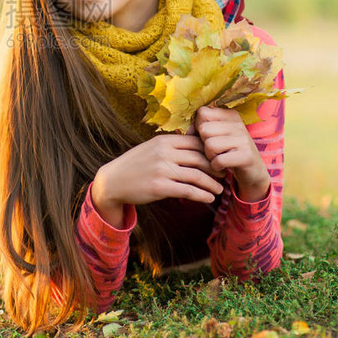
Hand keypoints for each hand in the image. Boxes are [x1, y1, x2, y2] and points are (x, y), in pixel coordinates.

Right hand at [93, 133, 226, 218]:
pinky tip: (208, 199)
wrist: (113, 181)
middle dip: (215, 168)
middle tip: (224, 175)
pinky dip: (202, 195)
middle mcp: (164, 153)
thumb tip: (195, 139)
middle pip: (200, 158)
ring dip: (212, 184)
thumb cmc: (135, 165)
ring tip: (219, 190)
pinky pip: (188, 191)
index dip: (211, 151)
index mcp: (164, 140)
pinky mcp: (159, 187)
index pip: (196, 142)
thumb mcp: (152, 148)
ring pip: (197, 175)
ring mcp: (162, 170)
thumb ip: (172, 145)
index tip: (219, 159)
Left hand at [193, 105, 268, 193]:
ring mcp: (243, 139)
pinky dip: (216, 167)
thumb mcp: (216, 135)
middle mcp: (238, 124)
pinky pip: (218, 160)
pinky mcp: (246, 156)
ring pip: (210, 145)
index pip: (202, 112)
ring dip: (210, 156)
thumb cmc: (228, 152)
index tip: (208, 137)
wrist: (253, 172)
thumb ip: (201, 128)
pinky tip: (222, 167)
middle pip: (204, 129)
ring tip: (218, 158)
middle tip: (214, 151)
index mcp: (230, 115)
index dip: (199, 126)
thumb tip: (188, 131)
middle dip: (203, 143)